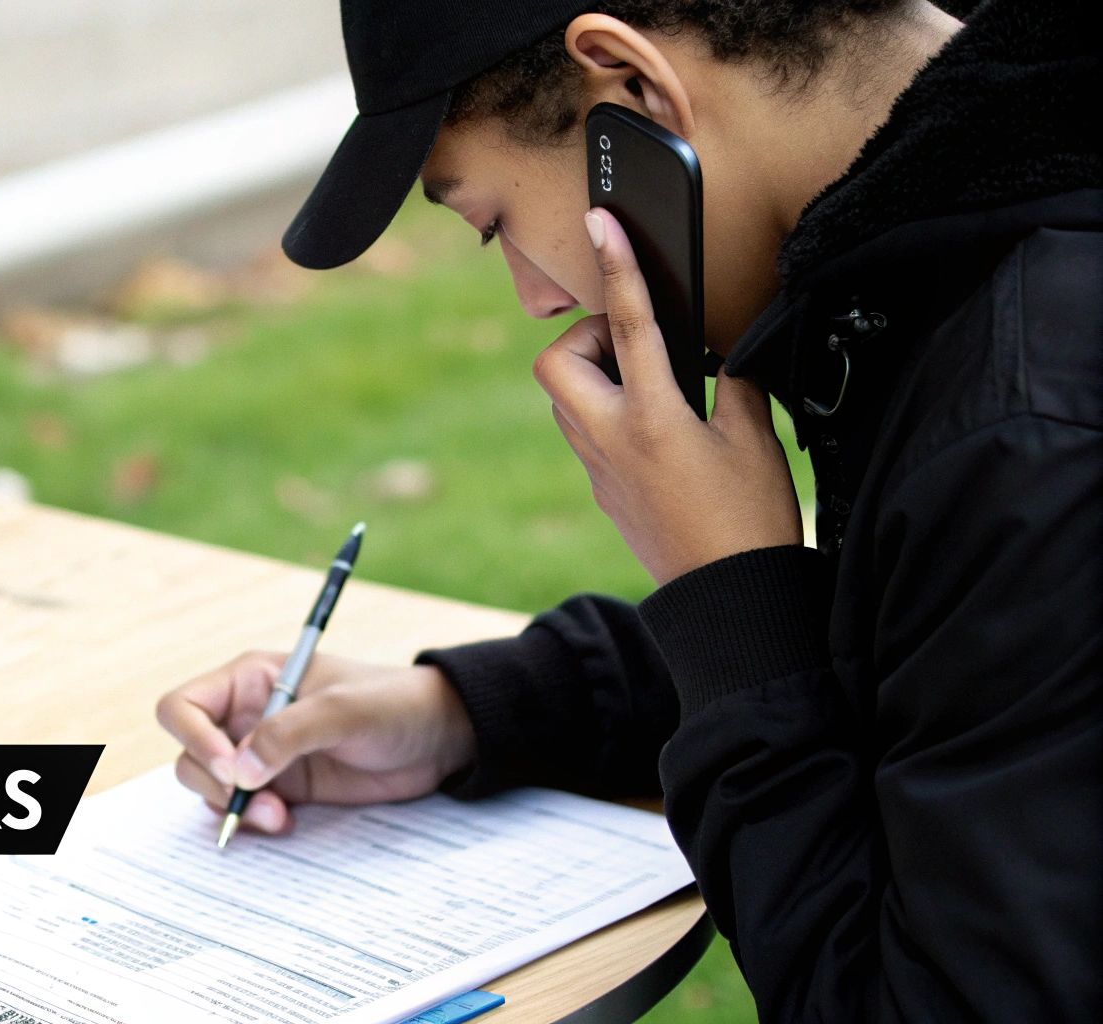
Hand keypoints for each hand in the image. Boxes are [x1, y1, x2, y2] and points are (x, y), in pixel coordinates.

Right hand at [155, 650, 474, 835]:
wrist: (438, 737)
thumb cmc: (393, 703)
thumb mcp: (344, 710)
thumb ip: (289, 734)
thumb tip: (238, 771)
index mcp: (251, 680)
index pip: (184, 705)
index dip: (193, 737)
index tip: (232, 768)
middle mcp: (246, 717)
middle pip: (189, 752)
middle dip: (213, 782)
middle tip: (255, 798)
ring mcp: (261, 755)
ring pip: (211, 786)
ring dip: (234, 808)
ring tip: (280, 816)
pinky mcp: (281, 787)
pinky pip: (243, 809)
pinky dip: (253, 821)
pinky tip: (288, 821)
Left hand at [532, 208, 801, 584]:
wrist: (729, 600)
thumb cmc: (751, 521)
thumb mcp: (756, 439)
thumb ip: (733, 383)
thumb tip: (718, 356)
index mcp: (654, 419)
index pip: (631, 323)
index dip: (619, 265)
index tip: (602, 222)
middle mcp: (611, 441)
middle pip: (556, 362)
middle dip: (587, 340)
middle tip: (638, 346)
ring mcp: (598, 469)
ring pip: (565, 399)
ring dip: (596, 377)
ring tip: (655, 385)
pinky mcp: (602, 490)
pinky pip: (585, 433)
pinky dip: (609, 414)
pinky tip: (658, 427)